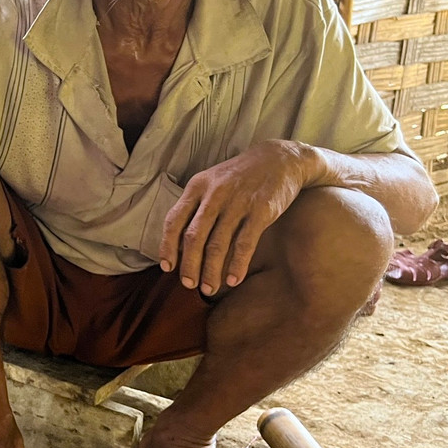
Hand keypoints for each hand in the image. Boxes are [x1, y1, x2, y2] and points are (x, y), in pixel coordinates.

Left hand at [159, 140, 318, 295]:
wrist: (280, 159)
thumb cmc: (239, 177)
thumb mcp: (211, 182)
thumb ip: (195, 206)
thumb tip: (177, 242)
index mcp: (197, 187)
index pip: (174, 220)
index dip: (168, 246)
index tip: (167, 268)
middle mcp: (214, 194)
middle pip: (194, 237)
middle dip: (189, 265)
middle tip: (189, 285)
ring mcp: (238, 202)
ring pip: (218, 244)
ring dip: (211, 271)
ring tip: (209, 289)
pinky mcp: (261, 211)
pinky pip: (244, 243)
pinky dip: (237, 265)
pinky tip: (232, 280)